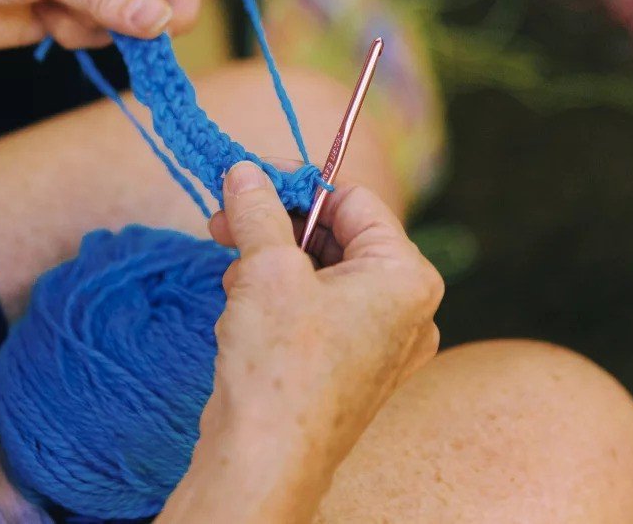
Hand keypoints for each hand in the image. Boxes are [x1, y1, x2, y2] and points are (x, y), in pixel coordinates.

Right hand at [172, 162, 442, 522]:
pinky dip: (281, 297)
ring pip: (324, 273)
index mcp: (407, 276)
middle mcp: (407, 309)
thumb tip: (244, 171)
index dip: (298, 184)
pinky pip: (320, 310)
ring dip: (273, 260)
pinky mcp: (351, 368)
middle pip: (340, 236)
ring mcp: (381, 343)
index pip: (355, 200)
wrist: (265, 460)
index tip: (249, 179)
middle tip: (225, 218)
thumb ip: (258, 209)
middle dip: (278, 224)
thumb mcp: (265, 267)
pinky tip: (243, 303)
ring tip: (231, 270)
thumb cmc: (280, 364)